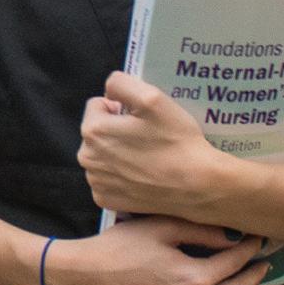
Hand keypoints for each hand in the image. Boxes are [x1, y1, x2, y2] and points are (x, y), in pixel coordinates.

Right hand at [42, 219, 269, 284]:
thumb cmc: (119, 247)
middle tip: (265, 260)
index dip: (250, 248)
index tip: (258, 237)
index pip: (235, 263)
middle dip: (254, 275)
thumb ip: (201, 231)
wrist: (85, 279)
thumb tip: (232, 235)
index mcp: (193, 279)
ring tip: (250, 279)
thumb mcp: (161, 228)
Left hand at [79, 73, 232, 219]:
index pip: (97, 106)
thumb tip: (108, 91)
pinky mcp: (106, 201)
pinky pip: (107, 180)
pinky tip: (141, 176)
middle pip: (97, 132)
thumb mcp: (152, 97)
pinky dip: (120, 177)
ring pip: (101, 156)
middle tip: (146, 138)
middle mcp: (87, 158)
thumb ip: (121, 83)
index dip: (120, 108)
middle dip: (115, 131)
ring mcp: (96, 182)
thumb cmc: (175, 140)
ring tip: (146, 157)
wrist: (197, 185)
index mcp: (93, 130)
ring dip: (117, 153)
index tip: (141, 119)